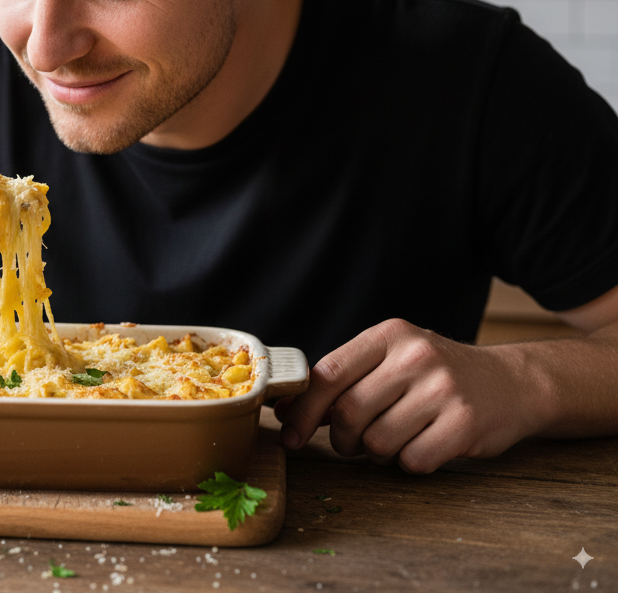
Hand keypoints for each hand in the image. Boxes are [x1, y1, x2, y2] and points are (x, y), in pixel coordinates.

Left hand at [274, 318, 541, 473]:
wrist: (513, 383)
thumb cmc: (437, 375)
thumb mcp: (392, 360)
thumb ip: (344, 380)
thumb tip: (286, 409)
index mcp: (389, 335)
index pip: (328, 373)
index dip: (302, 408)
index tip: (289, 431)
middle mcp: (415, 356)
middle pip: (348, 412)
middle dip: (341, 438)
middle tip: (351, 443)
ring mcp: (443, 389)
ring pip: (377, 441)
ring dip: (375, 453)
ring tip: (392, 440)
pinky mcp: (465, 423)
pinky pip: (412, 460)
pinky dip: (409, 463)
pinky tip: (422, 446)